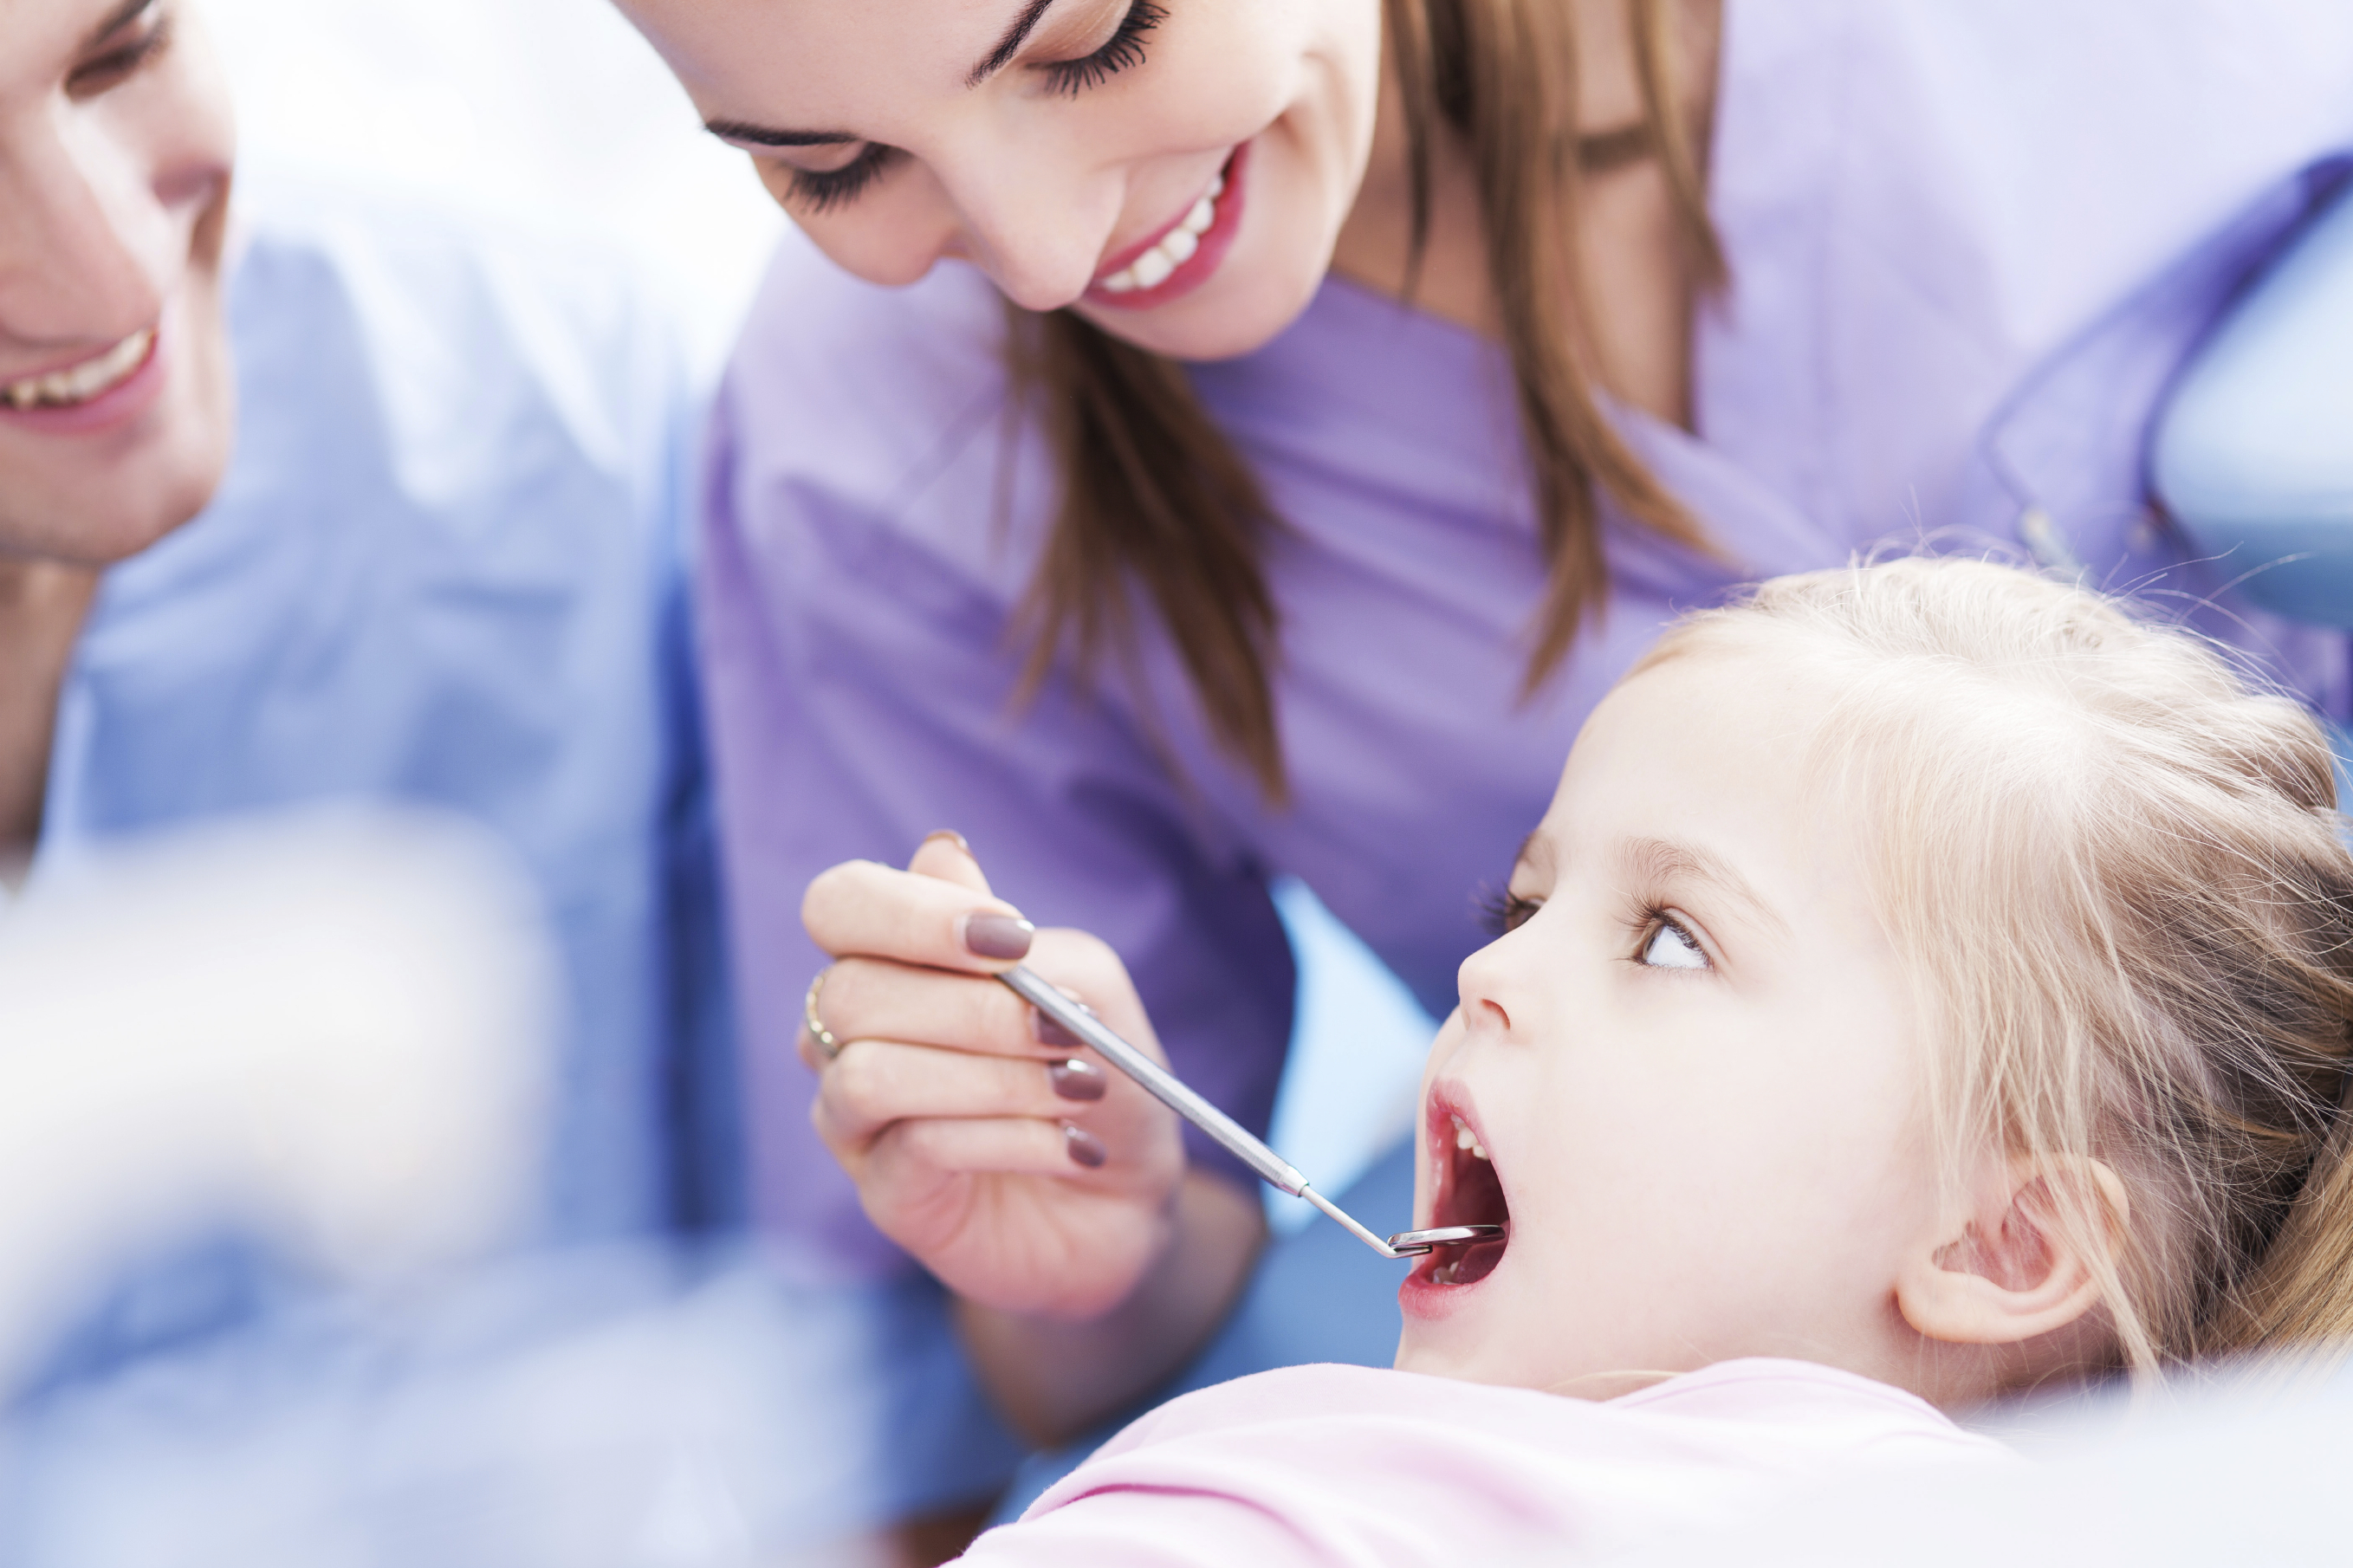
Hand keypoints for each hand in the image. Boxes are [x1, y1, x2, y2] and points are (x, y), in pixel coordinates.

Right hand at [800, 833, 1185, 1319]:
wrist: (1127, 1196)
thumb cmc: (1097, 1072)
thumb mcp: (1084, 986)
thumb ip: (1010, 937)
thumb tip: (940, 853)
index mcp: (891, 960)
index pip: (840, 905)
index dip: (908, 912)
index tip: (1011, 939)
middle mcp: (850, 1033)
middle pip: (852, 994)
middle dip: (977, 1009)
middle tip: (1067, 1030)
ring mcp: (856, 1119)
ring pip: (871, 1075)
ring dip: (994, 1077)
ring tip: (1078, 1089)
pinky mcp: (886, 1193)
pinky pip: (917, 1147)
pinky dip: (1012, 1138)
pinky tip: (1074, 1146)